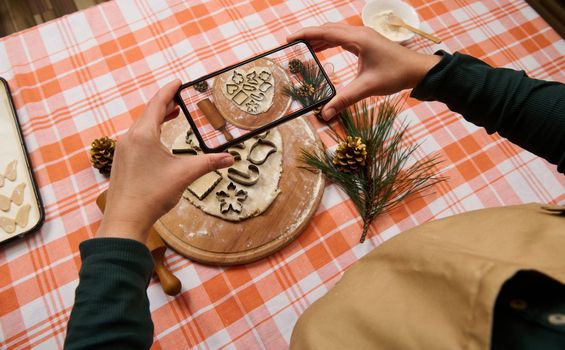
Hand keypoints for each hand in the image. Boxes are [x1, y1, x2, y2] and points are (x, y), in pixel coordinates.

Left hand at [97, 80, 233, 241]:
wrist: (125, 219)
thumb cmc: (152, 194)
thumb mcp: (185, 175)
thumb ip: (208, 163)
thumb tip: (230, 158)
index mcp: (144, 135)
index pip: (157, 103)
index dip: (169, 90)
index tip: (178, 81)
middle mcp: (130, 138)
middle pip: (148, 113)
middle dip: (165, 104)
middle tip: (179, 99)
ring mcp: (123, 150)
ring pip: (141, 126)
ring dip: (157, 118)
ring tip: (171, 115)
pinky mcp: (121, 162)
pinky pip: (136, 138)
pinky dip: (149, 132)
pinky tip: (157, 141)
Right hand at [288, 23, 440, 119]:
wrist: (417, 70)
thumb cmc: (395, 74)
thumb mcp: (367, 87)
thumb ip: (344, 99)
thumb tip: (325, 114)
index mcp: (357, 39)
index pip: (324, 33)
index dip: (305, 35)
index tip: (289, 39)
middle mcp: (358, 33)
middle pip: (327, 29)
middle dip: (308, 35)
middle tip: (291, 44)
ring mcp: (363, 36)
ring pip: (334, 32)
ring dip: (318, 38)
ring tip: (302, 47)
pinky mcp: (366, 42)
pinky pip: (342, 37)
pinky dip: (328, 41)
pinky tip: (321, 50)